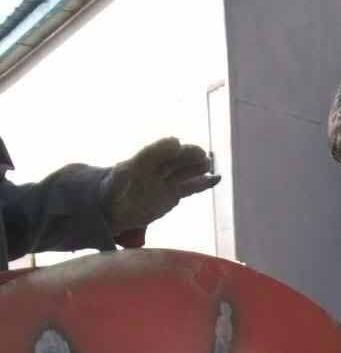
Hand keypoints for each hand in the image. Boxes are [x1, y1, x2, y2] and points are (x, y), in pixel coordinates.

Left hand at [103, 137, 219, 234]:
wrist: (114, 209)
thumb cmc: (112, 196)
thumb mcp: (114, 189)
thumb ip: (123, 180)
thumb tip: (139, 176)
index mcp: (136, 165)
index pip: (151, 154)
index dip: (163, 149)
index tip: (176, 143)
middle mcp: (154, 170)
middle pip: (173, 161)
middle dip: (186, 156)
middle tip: (200, 155)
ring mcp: (165, 181)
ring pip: (184, 172)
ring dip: (196, 167)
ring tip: (207, 164)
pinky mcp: (173, 194)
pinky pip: (190, 187)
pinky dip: (202, 184)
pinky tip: (216, 178)